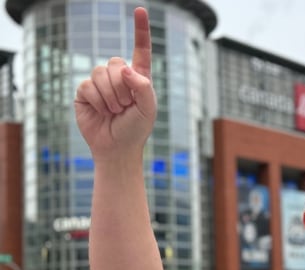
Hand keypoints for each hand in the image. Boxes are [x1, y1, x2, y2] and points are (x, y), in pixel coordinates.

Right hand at [74, 7, 155, 161]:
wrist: (117, 148)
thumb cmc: (136, 129)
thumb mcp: (148, 109)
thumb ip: (143, 87)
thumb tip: (126, 69)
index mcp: (139, 77)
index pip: (141, 50)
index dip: (140, 30)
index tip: (140, 10)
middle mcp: (119, 76)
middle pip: (115, 63)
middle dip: (121, 88)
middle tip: (125, 107)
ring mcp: (100, 83)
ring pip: (100, 73)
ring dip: (110, 96)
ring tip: (115, 111)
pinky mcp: (84, 92)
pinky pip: (87, 85)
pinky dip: (97, 100)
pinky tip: (102, 112)